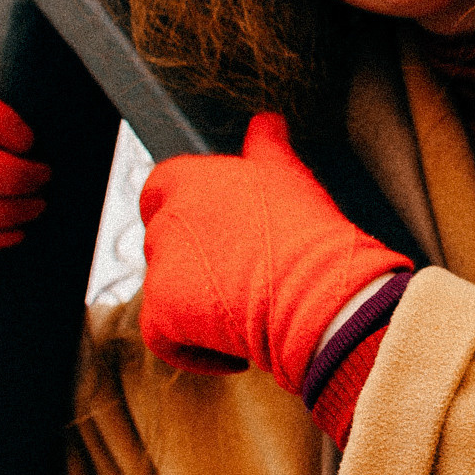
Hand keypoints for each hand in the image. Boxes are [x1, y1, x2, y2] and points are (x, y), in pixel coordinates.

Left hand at [138, 113, 404, 385]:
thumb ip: (267, 144)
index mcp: (188, 179)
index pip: (159, 187)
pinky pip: (163, 337)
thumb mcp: (288, 173)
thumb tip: (267, 121)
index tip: (214, 230)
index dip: (182, 209)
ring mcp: (160, 268)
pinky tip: (232, 353)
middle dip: (195, 262)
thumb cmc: (306, 230)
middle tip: (240, 278)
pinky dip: (193, 349)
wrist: (315, 291)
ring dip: (197, 306)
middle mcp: (166, 220)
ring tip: (245, 315)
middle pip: (162, 242)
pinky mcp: (160, 315)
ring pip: (165, 291)